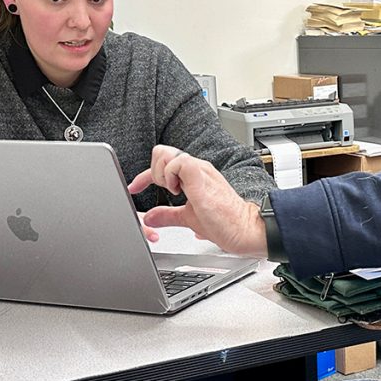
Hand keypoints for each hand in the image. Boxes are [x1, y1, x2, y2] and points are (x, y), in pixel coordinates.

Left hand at [128, 146, 267, 257]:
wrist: (245, 229)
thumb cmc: (226, 223)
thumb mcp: (188, 219)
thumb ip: (168, 215)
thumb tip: (151, 218)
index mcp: (195, 175)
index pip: (163, 164)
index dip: (144, 176)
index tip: (134, 188)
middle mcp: (198, 169)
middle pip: (162, 152)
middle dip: (153, 171)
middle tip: (165, 191)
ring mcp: (200, 171)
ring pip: (167, 153)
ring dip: (161, 174)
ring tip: (174, 192)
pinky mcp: (202, 177)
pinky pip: (178, 162)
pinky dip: (170, 176)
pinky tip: (178, 191)